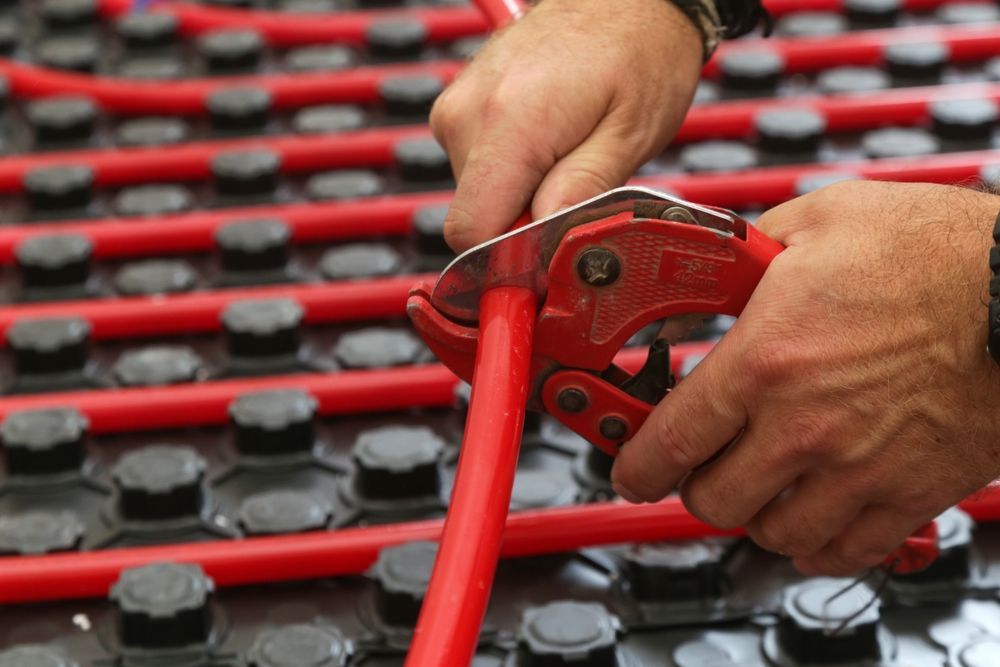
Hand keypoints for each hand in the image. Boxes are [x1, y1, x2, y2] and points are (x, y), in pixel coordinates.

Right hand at [429, 0, 701, 251]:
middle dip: (522, 223)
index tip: (541, 266)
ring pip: (476, 195)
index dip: (506, 261)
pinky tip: (548, 142)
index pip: (471, 231)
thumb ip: (582, 194)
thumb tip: (541, 245)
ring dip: (519, 195)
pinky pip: (475, 168)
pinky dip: (511, 171)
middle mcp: (469, 113)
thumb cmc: (640, 53)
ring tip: (567, 155)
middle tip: (575, 192)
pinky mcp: (458, 106)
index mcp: (510, 122)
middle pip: (475, 217)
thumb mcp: (631, 135)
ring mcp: (457, 106)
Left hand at [611, 181, 999, 575]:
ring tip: (755, 481)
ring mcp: (859, 469)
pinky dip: (815, 542)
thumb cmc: (933, 252)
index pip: (670, 442)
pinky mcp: (910, 493)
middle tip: (698, 463)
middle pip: (711, 500)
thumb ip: (741, 260)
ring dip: (751, 513)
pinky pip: (844, 551)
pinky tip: (809, 513)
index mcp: (766, 360)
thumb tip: (699, 280)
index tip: (628, 467)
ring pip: (771, 533)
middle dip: (691, 485)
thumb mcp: (814, 224)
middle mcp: (804, 426)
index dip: (634, 464)